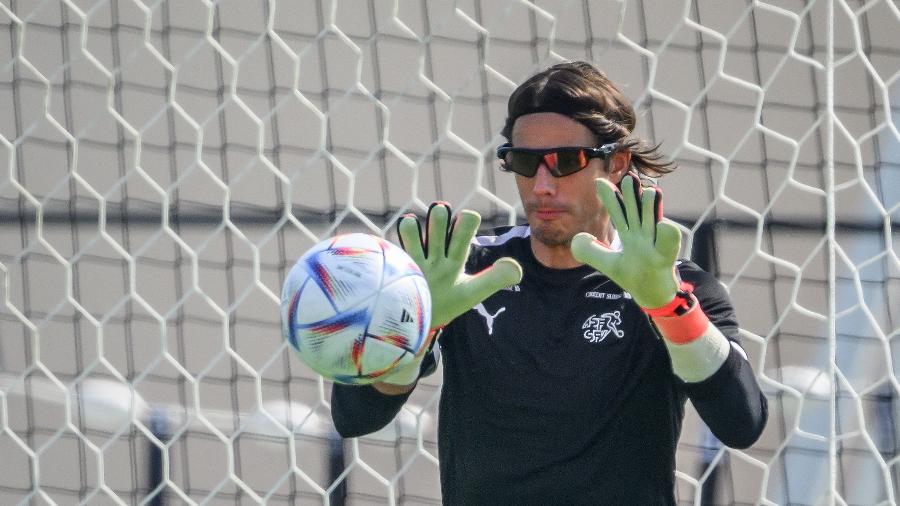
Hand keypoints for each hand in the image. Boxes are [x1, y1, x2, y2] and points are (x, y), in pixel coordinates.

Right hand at [379, 203, 522, 386]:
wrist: (414, 325)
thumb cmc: (444, 306)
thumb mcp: (471, 293)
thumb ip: (494, 279)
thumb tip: (517, 268)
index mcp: (455, 255)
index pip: (465, 222)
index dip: (465, 222)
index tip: (460, 237)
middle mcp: (435, 250)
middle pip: (439, 216)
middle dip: (440, 216)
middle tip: (439, 235)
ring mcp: (414, 255)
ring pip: (416, 223)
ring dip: (419, 226)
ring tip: (419, 237)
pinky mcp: (397, 261)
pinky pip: (400, 234)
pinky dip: (404, 232)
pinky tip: (403, 250)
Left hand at [570, 173, 681, 309]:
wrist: (652, 294)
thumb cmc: (633, 275)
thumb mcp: (608, 263)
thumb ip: (591, 251)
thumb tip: (577, 238)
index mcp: (629, 234)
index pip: (617, 212)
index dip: (609, 197)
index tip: (598, 183)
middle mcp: (642, 234)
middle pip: (635, 210)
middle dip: (632, 194)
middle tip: (628, 178)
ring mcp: (655, 243)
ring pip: (654, 219)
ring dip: (651, 205)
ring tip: (649, 191)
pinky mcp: (666, 255)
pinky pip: (669, 240)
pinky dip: (666, 232)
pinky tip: (662, 225)